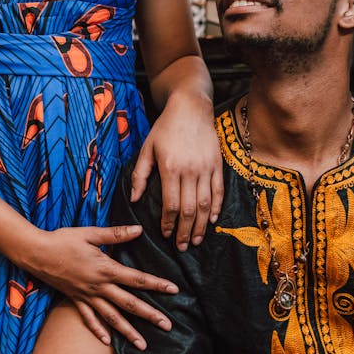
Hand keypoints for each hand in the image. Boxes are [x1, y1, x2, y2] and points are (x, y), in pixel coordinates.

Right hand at [17, 225, 177, 349]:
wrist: (36, 252)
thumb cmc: (63, 239)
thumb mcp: (90, 233)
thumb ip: (115, 234)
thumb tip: (139, 230)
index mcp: (105, 268)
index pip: (137, 279)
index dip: (157, 284)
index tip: (174, 290)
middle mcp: (98, 287)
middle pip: (129, 304)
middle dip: (150, 315)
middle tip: (167, 326)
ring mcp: (87, 296)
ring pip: (112, 318)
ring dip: (128, 332)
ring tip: (143, 345)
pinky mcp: (75, 299)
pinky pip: (88, 319)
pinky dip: (98, 331)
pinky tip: (107, 342)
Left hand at [130, 93, 223, 250]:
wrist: (191, 107)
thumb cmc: (165, 127)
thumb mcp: (147, 148)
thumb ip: (140, 175)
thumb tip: (135, 199)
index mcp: (169, 167)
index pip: (170, 204)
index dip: (168, 223)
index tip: (166, 235)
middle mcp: (189, 170)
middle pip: (188, 209)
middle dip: (184, 231)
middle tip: (181, 247)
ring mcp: (206, 168)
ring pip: (205, 204)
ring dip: (200, 225)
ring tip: (195, 240)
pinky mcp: (217, 164)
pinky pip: (219, 191)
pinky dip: (216, 208)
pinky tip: (212, 221)